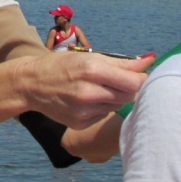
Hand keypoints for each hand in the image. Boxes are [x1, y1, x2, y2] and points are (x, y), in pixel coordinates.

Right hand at [15, 51, 152, 128]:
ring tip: (98, 88)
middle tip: (115, 80)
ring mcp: (85, 111)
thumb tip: (149, 61)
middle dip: (128, 88)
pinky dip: (102, 108)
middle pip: (129, 96)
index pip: (134, 82)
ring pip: (117, 106)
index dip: (140, 79)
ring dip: (115, 98)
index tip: (138, 75)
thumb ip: (122, 62)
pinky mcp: (80, 124)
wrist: (31, 84)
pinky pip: (104, 115)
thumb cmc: (62, 65)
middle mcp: (90, 93)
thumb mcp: (89, 57)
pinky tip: (88, 100)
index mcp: (93, 71)